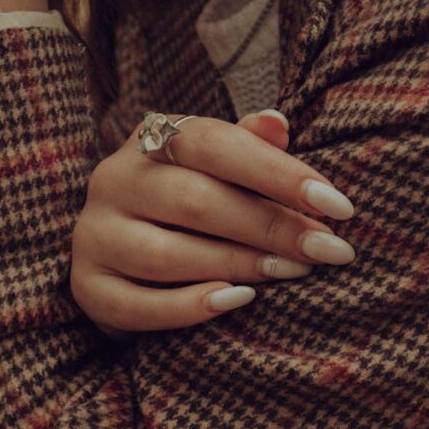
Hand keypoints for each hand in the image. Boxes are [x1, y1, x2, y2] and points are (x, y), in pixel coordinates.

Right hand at [70, 111, 355, 337]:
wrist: (127, 260)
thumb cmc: (191, 208)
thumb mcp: (220, 171)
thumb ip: (248, 148)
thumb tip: (276, 121)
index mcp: (150, 140)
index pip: (212, 144)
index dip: (277, 172)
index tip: (338, 205)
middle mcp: (114, 181)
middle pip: (196, 201)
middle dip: (272, 226)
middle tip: (329, 250)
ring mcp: (95, 236)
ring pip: (168, 255)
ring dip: (240, 265)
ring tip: (293, 272)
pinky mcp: (90, 289)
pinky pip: (141, 305)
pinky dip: (192, 307)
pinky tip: (239, 301)